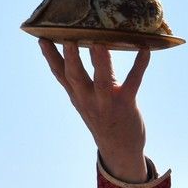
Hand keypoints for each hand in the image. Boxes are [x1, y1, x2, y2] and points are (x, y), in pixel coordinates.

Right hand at [40, 40, 150, 181]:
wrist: (119, 149)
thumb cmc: (101, 118)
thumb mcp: (84, 100)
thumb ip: (78, 79)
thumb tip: (74, 49)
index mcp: (77, 95)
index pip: (60, 74)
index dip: (50, 57)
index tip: (41, 37)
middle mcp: (88, 99)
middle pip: (75, 77)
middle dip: (71, 58)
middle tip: (68, 38)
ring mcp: (107, 102)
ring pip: (102, 81)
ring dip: (101, 62)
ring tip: (99, 43)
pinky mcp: (127, 103)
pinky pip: (133, 81)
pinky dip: (140, 65)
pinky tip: (145, 50)